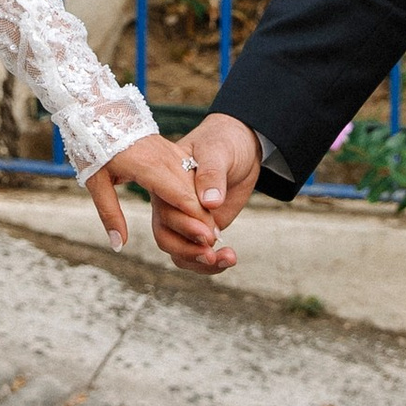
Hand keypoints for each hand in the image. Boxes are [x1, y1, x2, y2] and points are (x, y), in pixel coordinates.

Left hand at [84, 133, 235, 271]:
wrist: (98, 109)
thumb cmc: (93, 145)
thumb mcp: (95, 181)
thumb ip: (109, 214)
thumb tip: (118, 245)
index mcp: (146, 164)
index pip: (178, 194)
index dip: (194, 217)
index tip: (207, 238)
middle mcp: (163, 156)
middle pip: (191, 190)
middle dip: (204, 216)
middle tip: (215, 241)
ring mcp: (169, 150)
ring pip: (193, 180)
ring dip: (203, 204)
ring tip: (211, 229)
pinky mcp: (170, 149)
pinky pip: (189, 171)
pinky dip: (197, 191)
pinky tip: (202, 206)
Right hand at [147, 115, 260, 268]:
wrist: (239, 146)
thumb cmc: (223, 142)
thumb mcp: (218, 151)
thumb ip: (212, 173)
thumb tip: (210, 202)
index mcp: (166, 182)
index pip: (167, 210)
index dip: (186, 224)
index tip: (210, 230)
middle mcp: (170, 203)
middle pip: (166, 235)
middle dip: (189, 248)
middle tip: (214, 250)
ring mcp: (184, 218)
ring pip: (178, 251)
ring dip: (199, 261)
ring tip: (227, 259)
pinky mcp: (200, 229)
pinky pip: (195, 253)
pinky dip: (210, 263)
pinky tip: (229, 259)